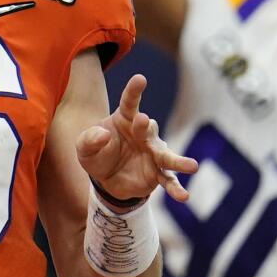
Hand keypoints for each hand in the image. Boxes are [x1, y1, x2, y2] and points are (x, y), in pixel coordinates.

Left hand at [76, 74, 197, 206]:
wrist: (105, 179)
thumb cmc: (97, 155)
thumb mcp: (84, 148)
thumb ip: (89, 140)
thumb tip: (103, 135)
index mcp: (125, 120)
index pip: (129, 103)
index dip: (134, 91)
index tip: (140, 79)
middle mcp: (143, 134)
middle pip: (148, 128)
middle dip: (145, 125)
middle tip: (143, 121)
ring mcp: (153, 154)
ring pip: (167, 156)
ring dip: (179, 161)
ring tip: (193, 166)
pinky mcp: (156, 173)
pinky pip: (168, 180)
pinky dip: (176, 188)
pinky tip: (184, 197)